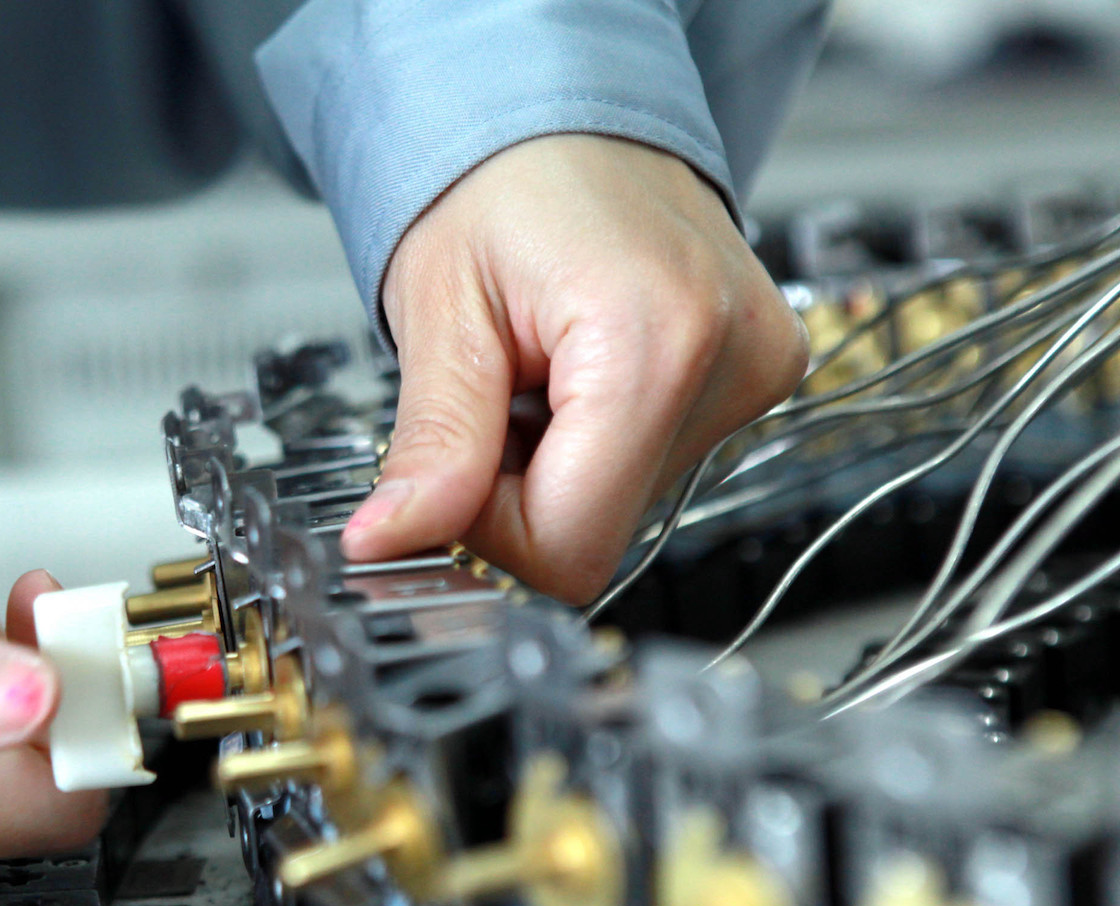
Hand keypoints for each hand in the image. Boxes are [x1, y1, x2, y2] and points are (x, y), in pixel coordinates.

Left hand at [350, 134, 808, 602]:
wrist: (568, 113)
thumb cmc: (502, 180)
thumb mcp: (440, 312)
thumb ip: (430, 445)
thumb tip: (389, 543)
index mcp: (656, 340)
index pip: (569, 547)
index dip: (490, 535)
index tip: (447, 477)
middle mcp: (731, 360)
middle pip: (597, 530)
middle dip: (517, 492)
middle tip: (490, 399)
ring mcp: (758, 369)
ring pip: (623, 504)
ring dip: (554, 464)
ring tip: (534, 372)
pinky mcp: (761, 373)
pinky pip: (656, 465)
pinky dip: (595, 440)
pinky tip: (575, 372)